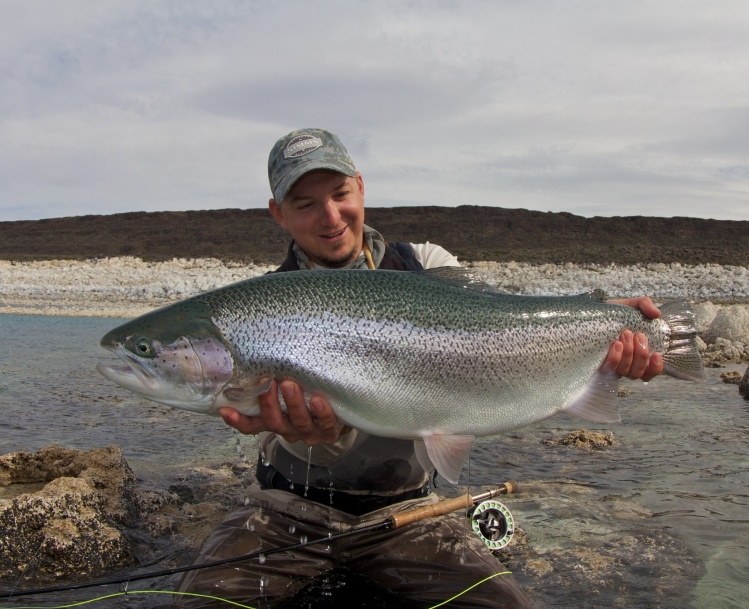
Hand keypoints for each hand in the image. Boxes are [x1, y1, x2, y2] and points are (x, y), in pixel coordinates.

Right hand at [219, 379, 341, 444]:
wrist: (341, 409)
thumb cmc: (310, 392)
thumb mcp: (290, 387)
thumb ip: (275, 377)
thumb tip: (261, 346)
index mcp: (276, 420)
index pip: (251, 425)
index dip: (238, 420)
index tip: (225, 409)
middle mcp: (289, 429)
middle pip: (274, 422)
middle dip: (269, 403)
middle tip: (268, 382)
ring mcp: (309, 432)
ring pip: (299, 422)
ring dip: (293, 404)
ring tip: (290, 384)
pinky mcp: (329, 431)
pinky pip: (325, 424)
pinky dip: (321, 412)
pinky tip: (317, 399)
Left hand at [602, 297, 663, 381]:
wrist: (594, 312)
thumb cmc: (616, 313)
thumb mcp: (632, 306)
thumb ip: (645, 306)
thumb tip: (656, 314)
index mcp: (637, 355)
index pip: (649, 372)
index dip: (655, 367)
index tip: (656, 354)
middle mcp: (625, 364)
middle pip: (637, 372)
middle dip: (641, 354)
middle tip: (638, 335)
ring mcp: (612, 365)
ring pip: (624, 371)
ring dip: (628, 354)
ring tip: (625, 334)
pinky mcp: (598, 364)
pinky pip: (609, 369)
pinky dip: (615, 358)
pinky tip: (616, 345)